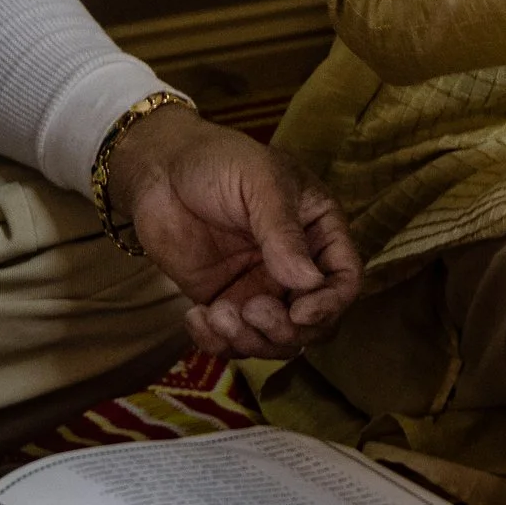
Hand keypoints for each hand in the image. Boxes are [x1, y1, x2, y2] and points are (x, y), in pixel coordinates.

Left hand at [105, 107, 363, 359]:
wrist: (161, 170)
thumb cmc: (221, 161)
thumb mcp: (261, 182)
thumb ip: (283, 231)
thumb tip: (309, 282)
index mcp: (319, 230)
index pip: (345, 278)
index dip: (330, 303)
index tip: (299, 312)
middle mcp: (296, 265)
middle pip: (314, 322)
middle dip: (285, 330)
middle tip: (250, 308)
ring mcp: (259, 287)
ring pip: (275, 341)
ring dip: (249, 341)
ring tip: (217, 314)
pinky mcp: (223, 302)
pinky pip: (231, 341)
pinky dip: (217, 343)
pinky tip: (196, 317)